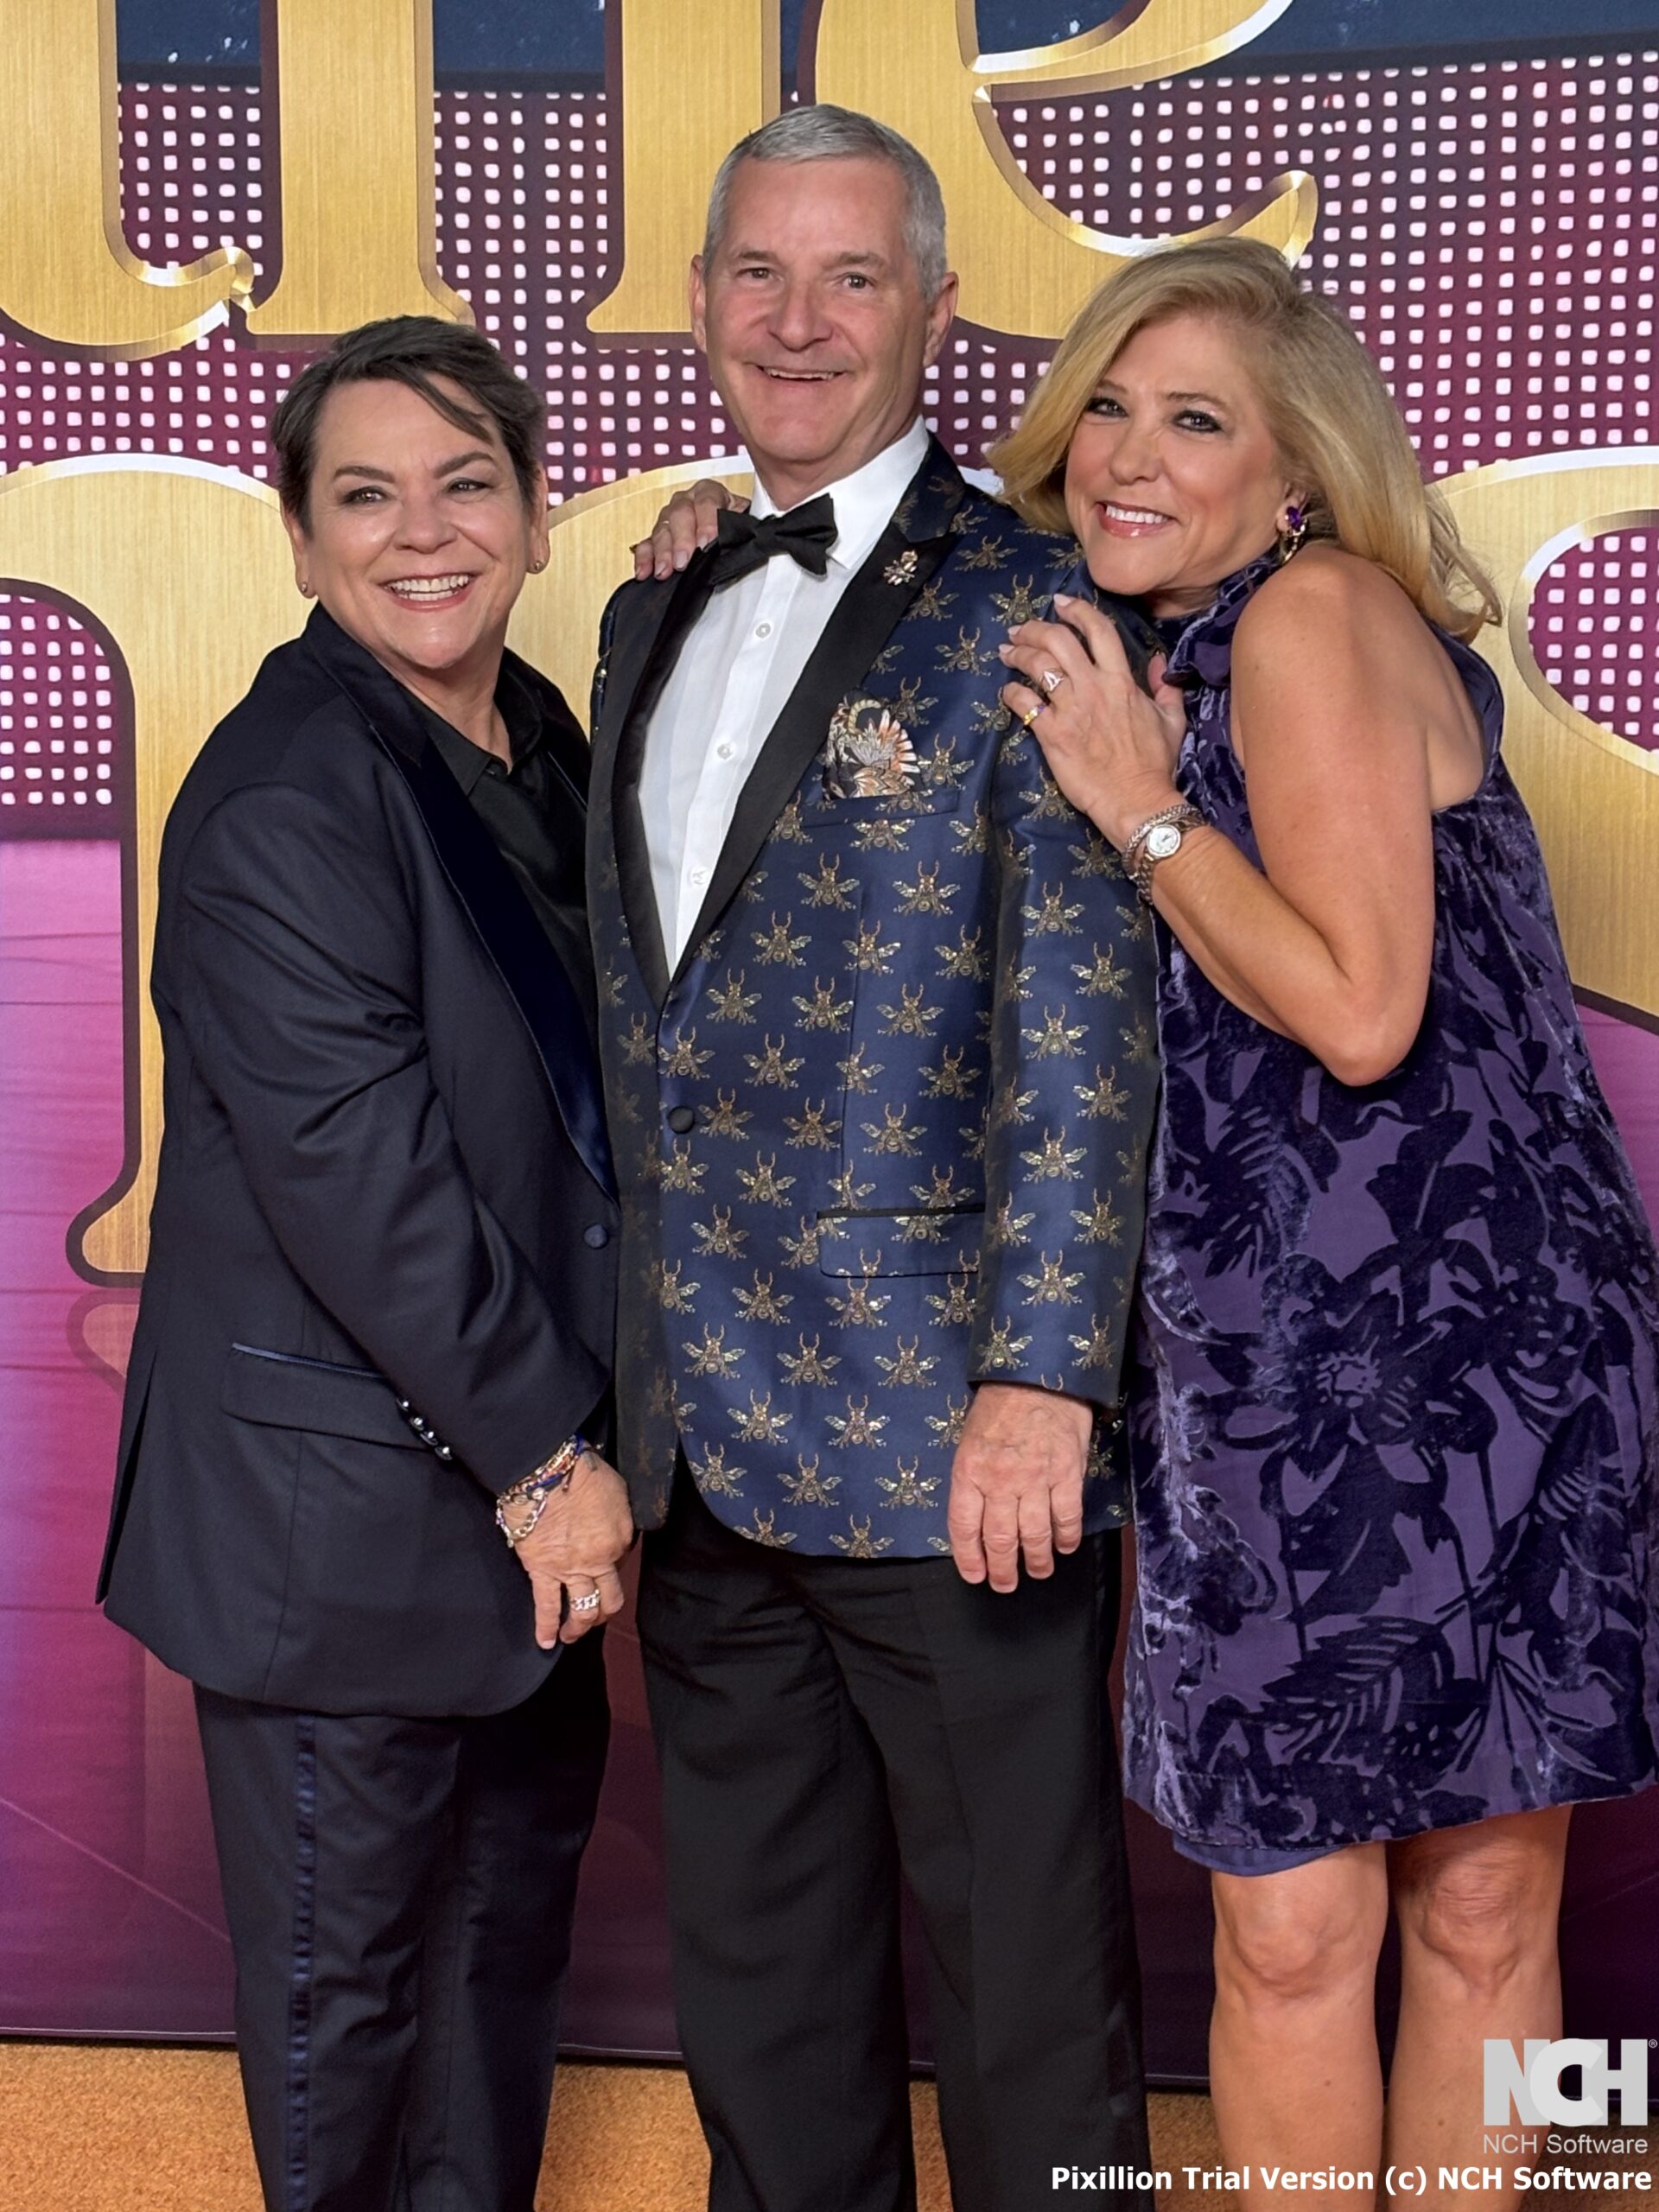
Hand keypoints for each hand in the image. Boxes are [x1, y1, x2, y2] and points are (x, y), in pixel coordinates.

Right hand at [510, 1448, 634, 1647]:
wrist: (546, 1472)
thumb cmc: (582, 1473)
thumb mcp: (618, 1492)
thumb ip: (620, 1518)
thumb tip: (612, 1532)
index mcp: (620, 1540)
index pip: (622, 1563)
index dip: (615, 1563)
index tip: (604, 1561)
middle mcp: (599, 1562)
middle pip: (610, 1598)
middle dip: (606, 1611)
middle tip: (599, 1615)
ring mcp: (570, 1570)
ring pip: (583, 1611)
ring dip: (580, 1627)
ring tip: (573, 1635)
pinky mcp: (541, 1572)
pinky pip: (545, 1607)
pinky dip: (545, 1628)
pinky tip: (546, 1643)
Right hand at [631, 478, 748, 580]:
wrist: (733, 535)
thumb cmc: (738, 528)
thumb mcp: (745, 523)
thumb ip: (741, 528)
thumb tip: (743, 541)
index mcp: (710, 492)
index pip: (707, 501)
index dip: (706, 522)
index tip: (706, 543)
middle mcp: (687, 501)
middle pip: (679, 514)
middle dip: (681, 540)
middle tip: (683, 561)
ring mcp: (670, 518)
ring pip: (662, 529)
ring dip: (662, 552)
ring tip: (664, 571)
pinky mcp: (659, 537)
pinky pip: (647, 544)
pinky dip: (645, 559)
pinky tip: (644, 572)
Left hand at [947, 1382, 1092, 1592]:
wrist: (1039, 1373)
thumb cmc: (999, 1404)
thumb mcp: (970, 1439)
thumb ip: (973, 1478)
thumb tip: (977, 1517)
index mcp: (970, 1471)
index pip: (964, 1527)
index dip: (969, 1558)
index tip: (975, 1576)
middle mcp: (1000, 1482)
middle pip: (1000, 1540)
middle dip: (1002, 1570)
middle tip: (1005, 1585)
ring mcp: (1036, 1481)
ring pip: (1034, 1536)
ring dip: (1037, 1561)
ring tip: (1038, 1572)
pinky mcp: (1067, 1475)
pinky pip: (1067, 1518)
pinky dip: (1066, 1539)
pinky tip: (1065, 1548)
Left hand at [998, 593, 1187, 849]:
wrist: (1135, 799)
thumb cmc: (1154, 764)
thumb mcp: (1172, 721)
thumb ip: (1166, 688)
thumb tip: (1159, 664)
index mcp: (1121, 680)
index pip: (1098, 630)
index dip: (1077, 610)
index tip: (1060, 602)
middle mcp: (1093, 687)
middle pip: (1058, 640)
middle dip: (1035, 628)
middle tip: (1021, 629)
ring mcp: (1070, 708)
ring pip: (1037, 665)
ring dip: (1017, 653)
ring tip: (1007, 651)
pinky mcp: (1051, 733)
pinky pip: (1024, 703)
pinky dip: (1011, 692)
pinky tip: (1006, 691)